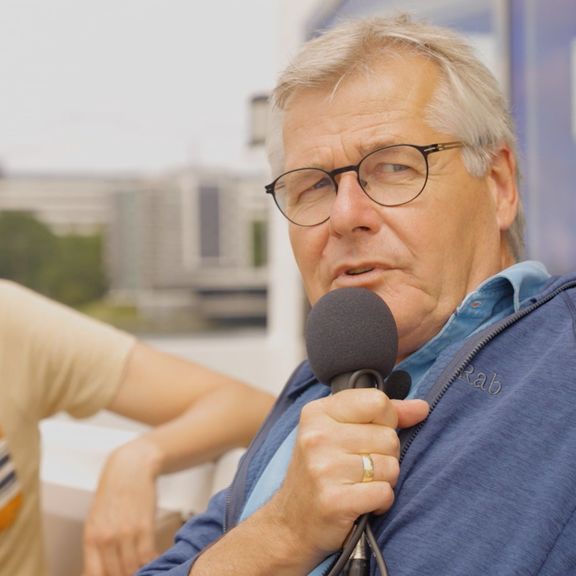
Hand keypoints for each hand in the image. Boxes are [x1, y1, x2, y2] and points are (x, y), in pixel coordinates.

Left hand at [82, 441, 159, 575]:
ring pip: (132, 568)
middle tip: (131, 571)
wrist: (130, 468)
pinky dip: (152, 562)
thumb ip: (96, 547)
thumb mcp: (96, 520)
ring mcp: (126, 533)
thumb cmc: (113, 494)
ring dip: (138, 571)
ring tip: (143, 568)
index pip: (95, 575)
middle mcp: (107, 538)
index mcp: (91, 537)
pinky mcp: (145, 526)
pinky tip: (154, 560)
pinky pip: (148, 556)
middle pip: (116, 574)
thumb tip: (96, 572)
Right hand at [266, 388, 427, 566]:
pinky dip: (381, 502)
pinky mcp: (334, 500)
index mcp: (317, 413)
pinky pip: (385, 493)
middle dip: (385, 455)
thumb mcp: (340, 431)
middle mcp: (317, 436)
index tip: (373, 434)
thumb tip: (421, 407)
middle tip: (361, 467)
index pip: (377, 401)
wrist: (292, 523)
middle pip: (389, 436)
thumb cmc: (322, 471)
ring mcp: (323, 468)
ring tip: (360, 484)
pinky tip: (361, 502)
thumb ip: (381, 414)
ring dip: (384, 480)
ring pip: (391, 466)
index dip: (386, 420)